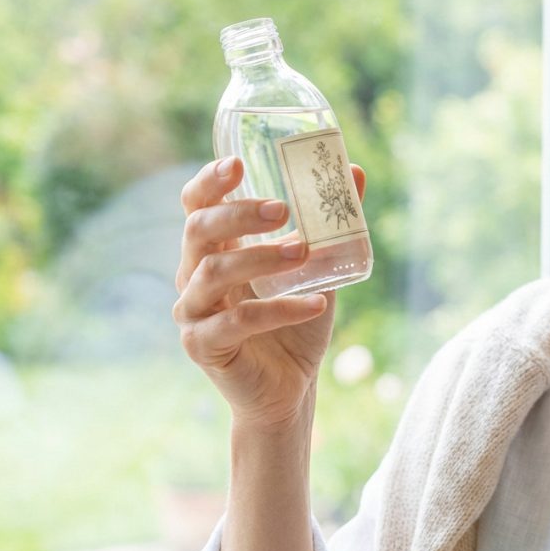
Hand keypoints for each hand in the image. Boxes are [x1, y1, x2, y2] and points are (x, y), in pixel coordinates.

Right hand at [172, 156, 366, 429]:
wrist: (290, 387)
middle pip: (199, 230)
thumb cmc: (297, 319)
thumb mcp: (318, 267)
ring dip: (261, 258)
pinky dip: (280, 310)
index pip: (196, 204)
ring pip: (213, 272)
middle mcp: (193, 275)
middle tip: (281, 209)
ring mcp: (193, 311)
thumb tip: (355, 172)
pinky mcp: (203, 346)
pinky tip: (317, 304)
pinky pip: (237, 321)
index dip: (209, 181)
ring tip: (303, 253)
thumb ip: (330, 223)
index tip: (237, 164)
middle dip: (238, 214)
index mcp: (214, 248)